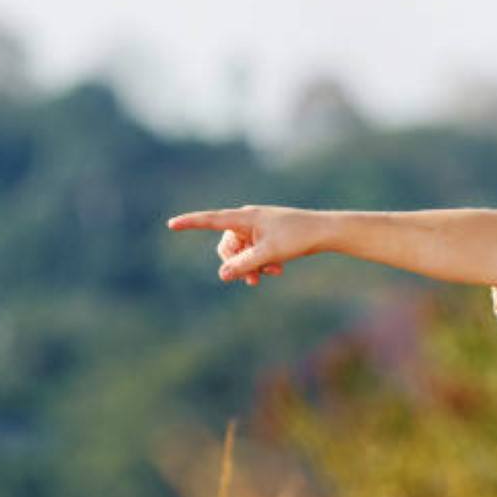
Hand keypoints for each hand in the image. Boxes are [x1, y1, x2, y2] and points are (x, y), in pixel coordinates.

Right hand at [166, 205, 322, 285]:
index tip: (171, 224)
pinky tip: (277, 270)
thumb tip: (222, 275)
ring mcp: (258, 229)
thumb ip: (244, 265)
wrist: (325, 232)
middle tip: (253, 280)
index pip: (212, 220)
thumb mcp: (269, 254)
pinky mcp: (268, 237)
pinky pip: (254, 253)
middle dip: (237, 264)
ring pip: (242, 252)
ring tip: (270, 275)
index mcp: (246, 217)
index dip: (191, 223)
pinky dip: (261, 263)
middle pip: (227, 246)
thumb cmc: (298, 237)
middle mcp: (249, 220)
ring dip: (251, 266)